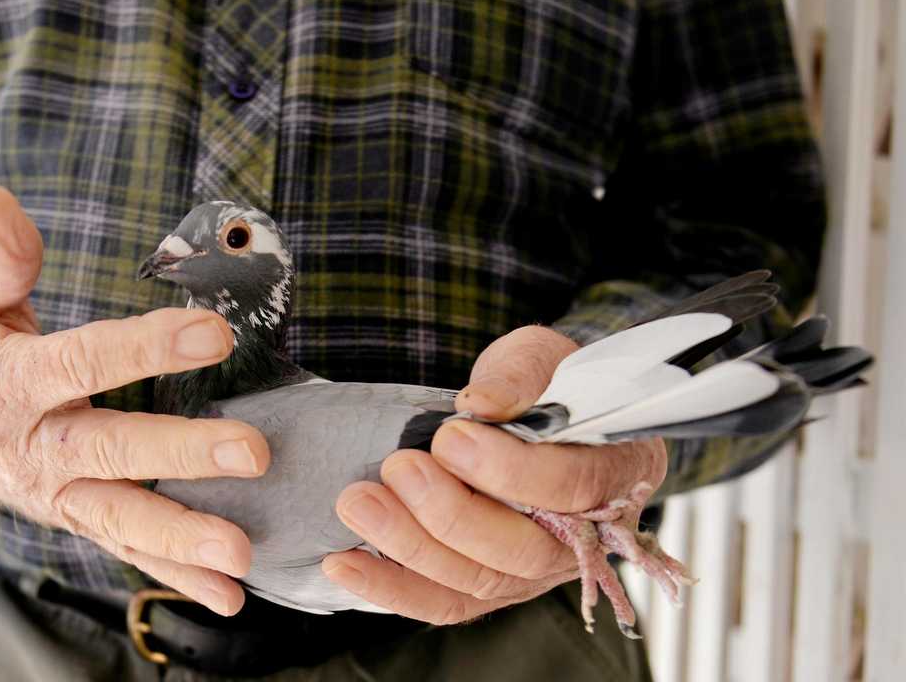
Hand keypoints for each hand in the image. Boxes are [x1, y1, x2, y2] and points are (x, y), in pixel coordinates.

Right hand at [0, 187, 269, 615]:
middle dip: (180, 455)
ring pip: (119, 518)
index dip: (146, 347)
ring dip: (181, 539)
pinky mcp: (70, 517)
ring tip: (241, 556)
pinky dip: (172, 575)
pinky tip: (228, 596)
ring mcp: (52, 493)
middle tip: (250, 454)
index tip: (214, 332)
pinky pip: (122, 548)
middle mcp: (33, 447)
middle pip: (109, 451)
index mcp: (9, 382)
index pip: (83, 362)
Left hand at [322, 326, 666, 624]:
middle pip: (523, 551)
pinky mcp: (490, 586)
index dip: (509, 470)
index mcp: (616, 472)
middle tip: (399, 467)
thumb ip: (518, 376)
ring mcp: (536, 571)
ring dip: (410, 548)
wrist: (535, 412)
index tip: (450, 438)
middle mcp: (585, 538)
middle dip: (450, 514)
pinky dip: (391, 587)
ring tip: (358, 502)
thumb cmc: (546, 385)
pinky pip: (444, 602)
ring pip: (478, 582)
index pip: (571, 487)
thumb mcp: (539, 357)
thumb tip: (480, 404)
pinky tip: (344, 562)